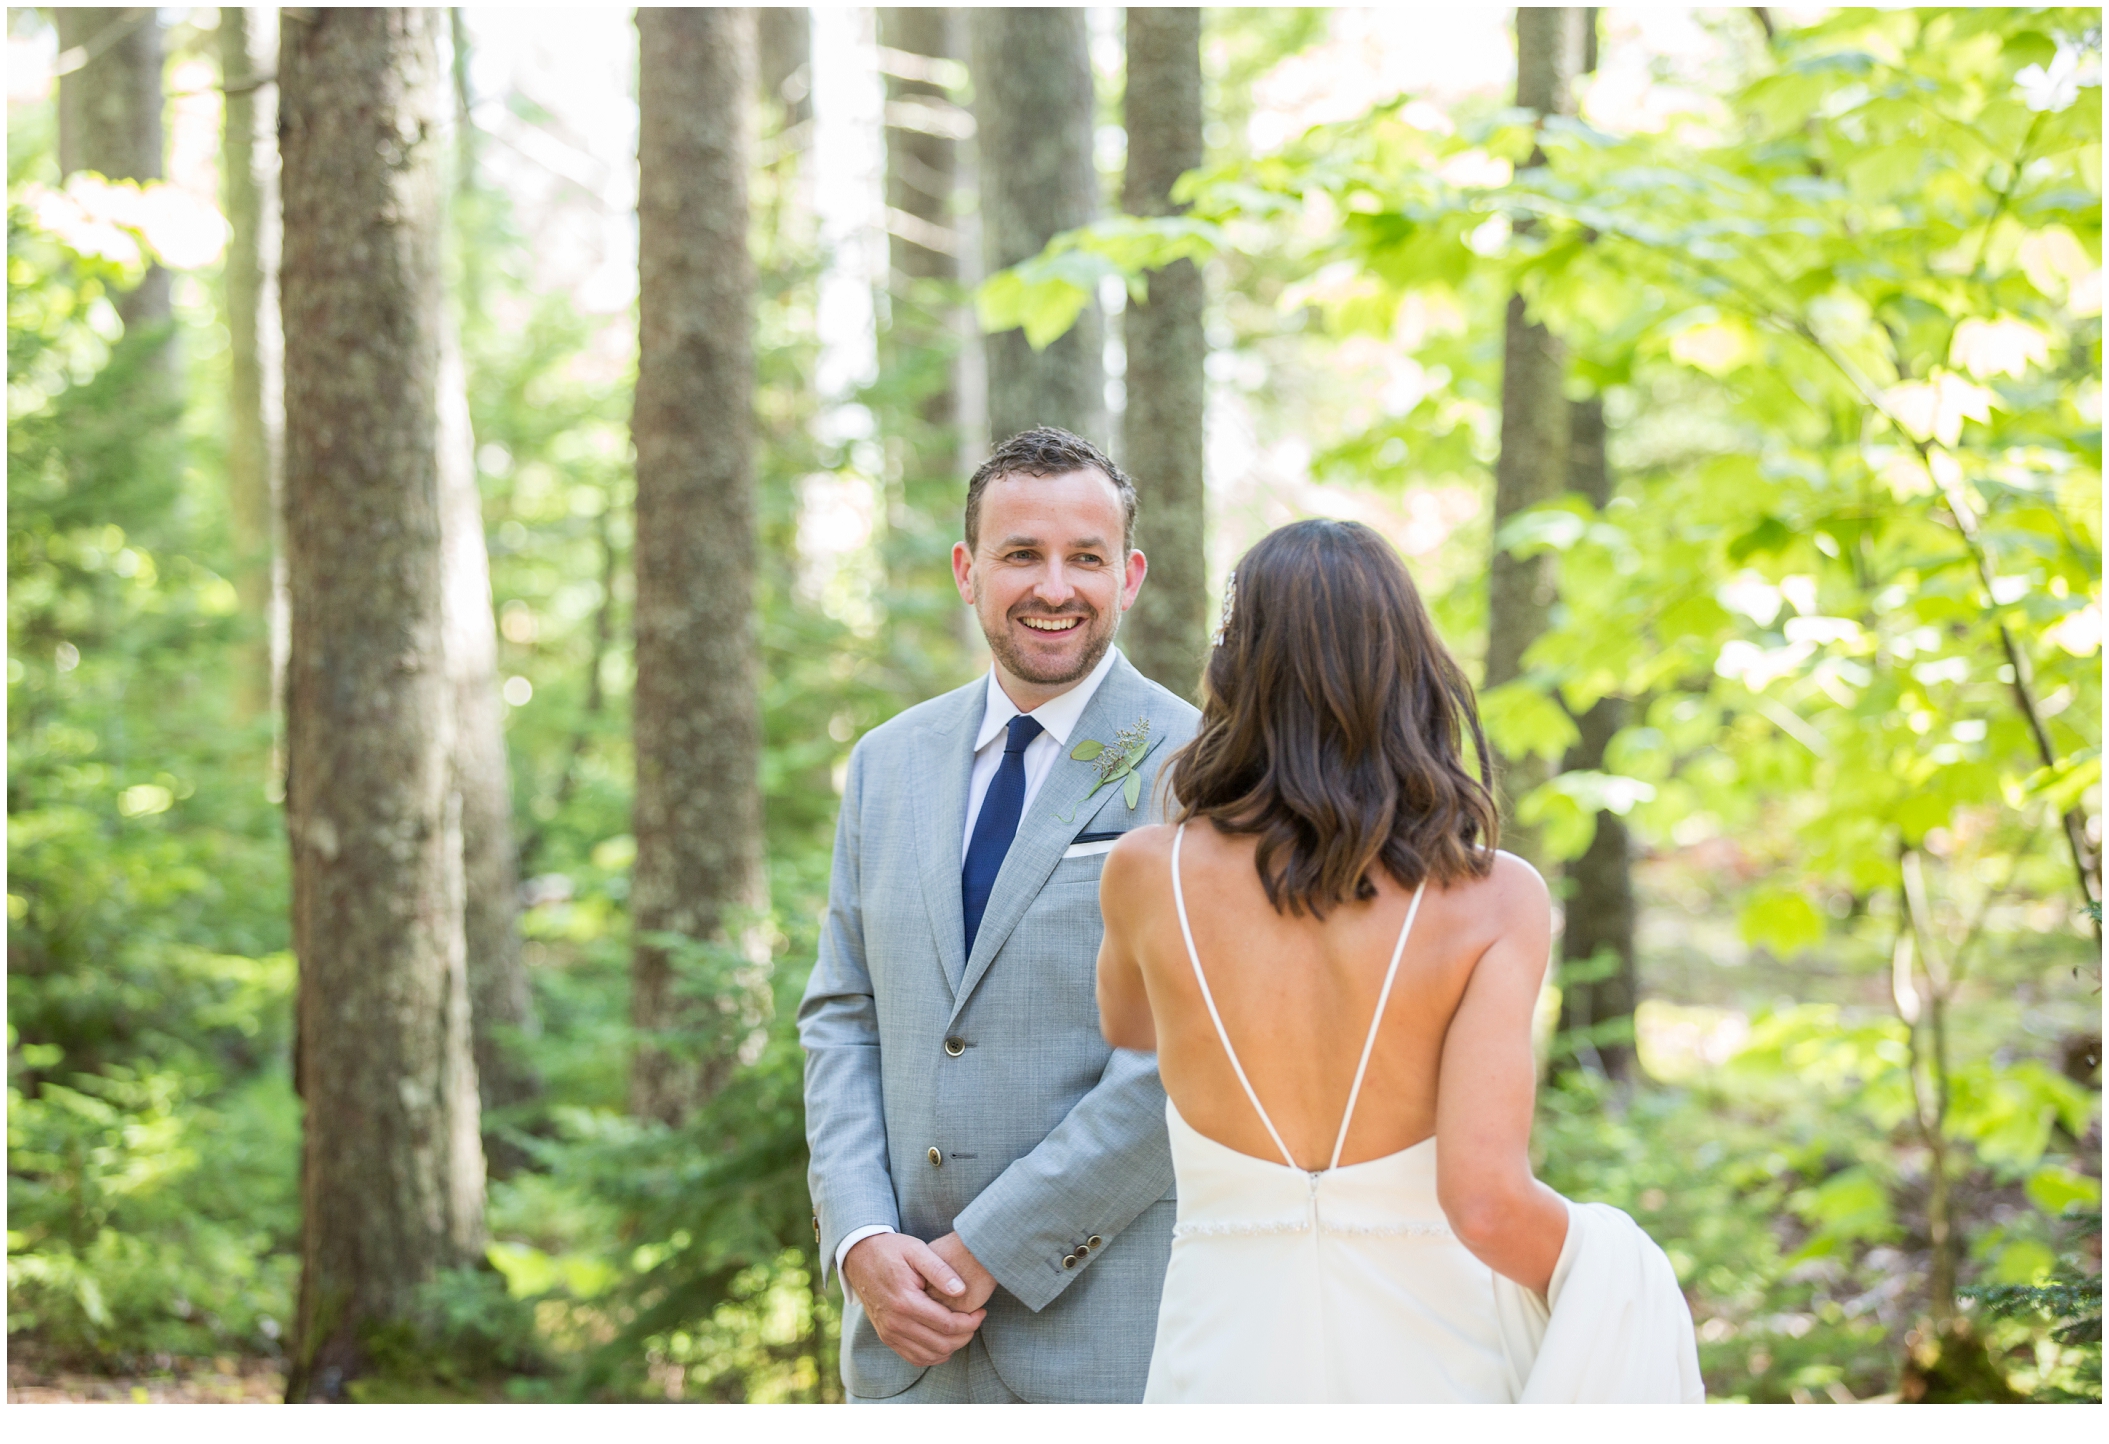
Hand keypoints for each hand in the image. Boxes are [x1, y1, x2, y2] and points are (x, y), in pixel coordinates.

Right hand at [843, 1232, 985, 1367]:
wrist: (859, 1257)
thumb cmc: (891, 1250)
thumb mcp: (916, 1250)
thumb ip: (940, 1270)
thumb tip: (962, 1290)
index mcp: (905, 1301)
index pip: (947, 1324)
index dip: (970, 1322)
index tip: (981, 1311)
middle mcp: (895, 1323)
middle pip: (941, 1344)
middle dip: (965, 1335)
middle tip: (975, 1320)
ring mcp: (889, 1333)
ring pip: (929, 1355)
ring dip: (952, 1347)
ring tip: (963, 1329)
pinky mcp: (886, 1337)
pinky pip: (914, 1358)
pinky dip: (934, 1355)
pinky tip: (945, 1341)